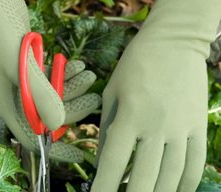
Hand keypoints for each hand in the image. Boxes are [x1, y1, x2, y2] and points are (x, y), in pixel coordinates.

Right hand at [0, 0, 100, 161]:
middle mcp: (18, 97)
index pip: (33, 136)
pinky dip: (67, 73)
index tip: (78, 153)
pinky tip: (79, 66)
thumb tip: (57, 125)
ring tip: (89, 75)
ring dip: (74, 86)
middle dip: (73, 107)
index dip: (55, 147)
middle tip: (94, 98)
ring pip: (56, 94)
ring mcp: (27, 82)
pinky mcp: (34, 68)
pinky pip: (55, 78)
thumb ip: (39, 95)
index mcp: (8, 104)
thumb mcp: (19, 66)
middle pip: (51, 114)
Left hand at [91, 0, 220, 190]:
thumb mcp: (113, 91)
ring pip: (171, 176)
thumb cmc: (136, 64)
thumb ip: (109, 126)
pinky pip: (195, 163)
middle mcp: (156, 125)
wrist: (173, 42)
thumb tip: (106, 158)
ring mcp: (181, 127)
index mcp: (130, 115)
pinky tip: (176, 191)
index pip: (114, 161)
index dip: (103, 186)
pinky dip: (186, 184)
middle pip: (144, 177)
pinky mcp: (198, 125)